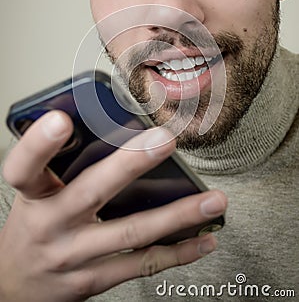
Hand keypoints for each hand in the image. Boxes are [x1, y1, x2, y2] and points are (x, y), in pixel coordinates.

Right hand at [0, 110, 226, 301]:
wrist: (14, 285)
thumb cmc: (31, 227)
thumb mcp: (35, 193)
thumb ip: (63, 166)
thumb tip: (105, 126)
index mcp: (34, 195)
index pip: (25, 167)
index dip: (39, 145)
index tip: (61, 121)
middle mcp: (51, 225)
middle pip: (92, 191)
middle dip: (131, 164)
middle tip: (165, 141)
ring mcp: (73, 256)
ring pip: (130, 232)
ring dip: (176, 215)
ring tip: (211, 199)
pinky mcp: (93, 279)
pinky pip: (140, 265)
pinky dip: (176, 252)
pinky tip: (202, 238)